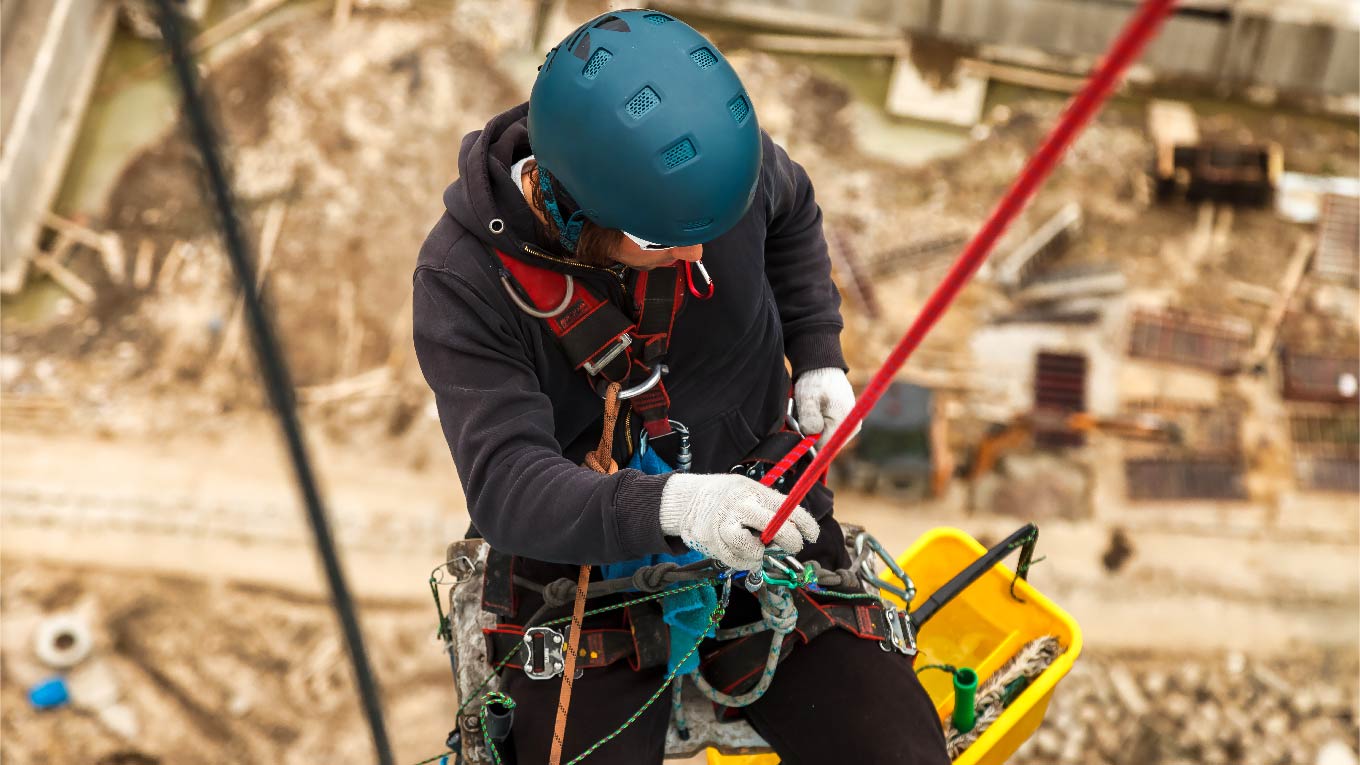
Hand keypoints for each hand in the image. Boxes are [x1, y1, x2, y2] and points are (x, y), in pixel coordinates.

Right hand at [658, 473, 819, 570]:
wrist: (686, 501)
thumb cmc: (726, 497)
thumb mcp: (749, 490)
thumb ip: (771, 508)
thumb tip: (797, 530)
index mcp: (753, 491)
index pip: (788, 508)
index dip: (806, 524)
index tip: (812, 535)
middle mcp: (740, 507)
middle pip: (776, 529)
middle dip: (790, 541)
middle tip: (792, 545)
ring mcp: (723, 525)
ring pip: (754, 551)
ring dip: (760, 554)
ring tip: (755, 545)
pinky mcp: (711, 543)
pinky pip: (736, 561)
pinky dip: (744, 561)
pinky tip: (741, 551)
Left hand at [793, 367, 860, 439]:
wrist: (824, 368)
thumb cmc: (815, 381)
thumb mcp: (807, 398)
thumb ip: (809, 418)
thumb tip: (812, 436)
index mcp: (844, 421)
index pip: (825, 446)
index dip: (809, 443)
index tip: (799, 429)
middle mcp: (852, 427)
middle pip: (826, 444)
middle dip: (811, 436)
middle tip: (802, 417)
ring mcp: (851, 426)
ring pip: (826, 439)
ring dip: (814, 430)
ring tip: (809, 413)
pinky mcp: (847, 424)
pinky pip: (829, 432)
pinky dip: (819, 427)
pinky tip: (814, 414)